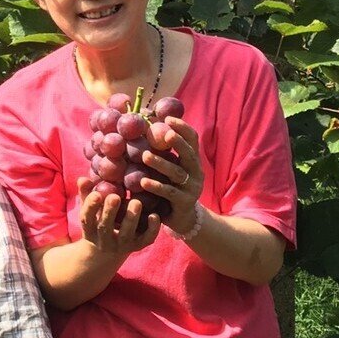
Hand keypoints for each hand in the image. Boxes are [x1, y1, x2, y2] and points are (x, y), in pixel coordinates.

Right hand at [75, 176, 159, 255]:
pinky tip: (155, 215)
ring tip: (136, 202)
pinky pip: (146, 240)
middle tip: (115, 197)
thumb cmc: (97, 222)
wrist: (107, 252)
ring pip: (126, 234)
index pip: (87, 219)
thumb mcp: (89, 211)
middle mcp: (104, 240)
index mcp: (90, 230)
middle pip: (105, 228)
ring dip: (131, 218)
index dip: (90, 207)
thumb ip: (86, 194)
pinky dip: (152, 229)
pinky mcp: (137, 246)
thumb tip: (83, 178)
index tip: (96, 194)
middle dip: (110, 212)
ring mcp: (121, 245)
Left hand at [134, 116, 205, 235]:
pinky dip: (156, 186)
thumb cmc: (171, 189)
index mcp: (192, 161)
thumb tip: (144, 127)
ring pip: (177, 173)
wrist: (183, 219)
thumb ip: (163, 153)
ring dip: (161, 163)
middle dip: (178, 142)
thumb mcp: (169, 170)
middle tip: (165, 132)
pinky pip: (170, 192)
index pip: (192, 140)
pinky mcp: (184, 202)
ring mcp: (192, 188)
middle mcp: (195, 172)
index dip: (183, 128)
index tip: (168, 117)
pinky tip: (143, 181)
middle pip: (189, 154)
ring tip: (145, 156)